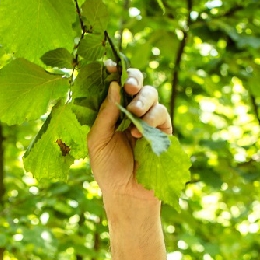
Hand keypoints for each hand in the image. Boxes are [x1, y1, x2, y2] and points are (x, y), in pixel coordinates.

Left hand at [88, 66, 171, 205]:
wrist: (126, 193)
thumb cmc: (107, 169)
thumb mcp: (97, 141)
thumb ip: (104, 115)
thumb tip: (113, 85)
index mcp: (111, 111)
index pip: (114, 85)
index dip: (114, 72)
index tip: (109, 66)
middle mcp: (130, 111)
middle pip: (136, 83)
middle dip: (133, 79)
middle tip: (129, 86)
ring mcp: (148, 119)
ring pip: (151, 95)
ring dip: (143, 100)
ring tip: (135, 114)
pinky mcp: (162, 130)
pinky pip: (161, 113)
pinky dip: (151, 118)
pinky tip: (140, 132)